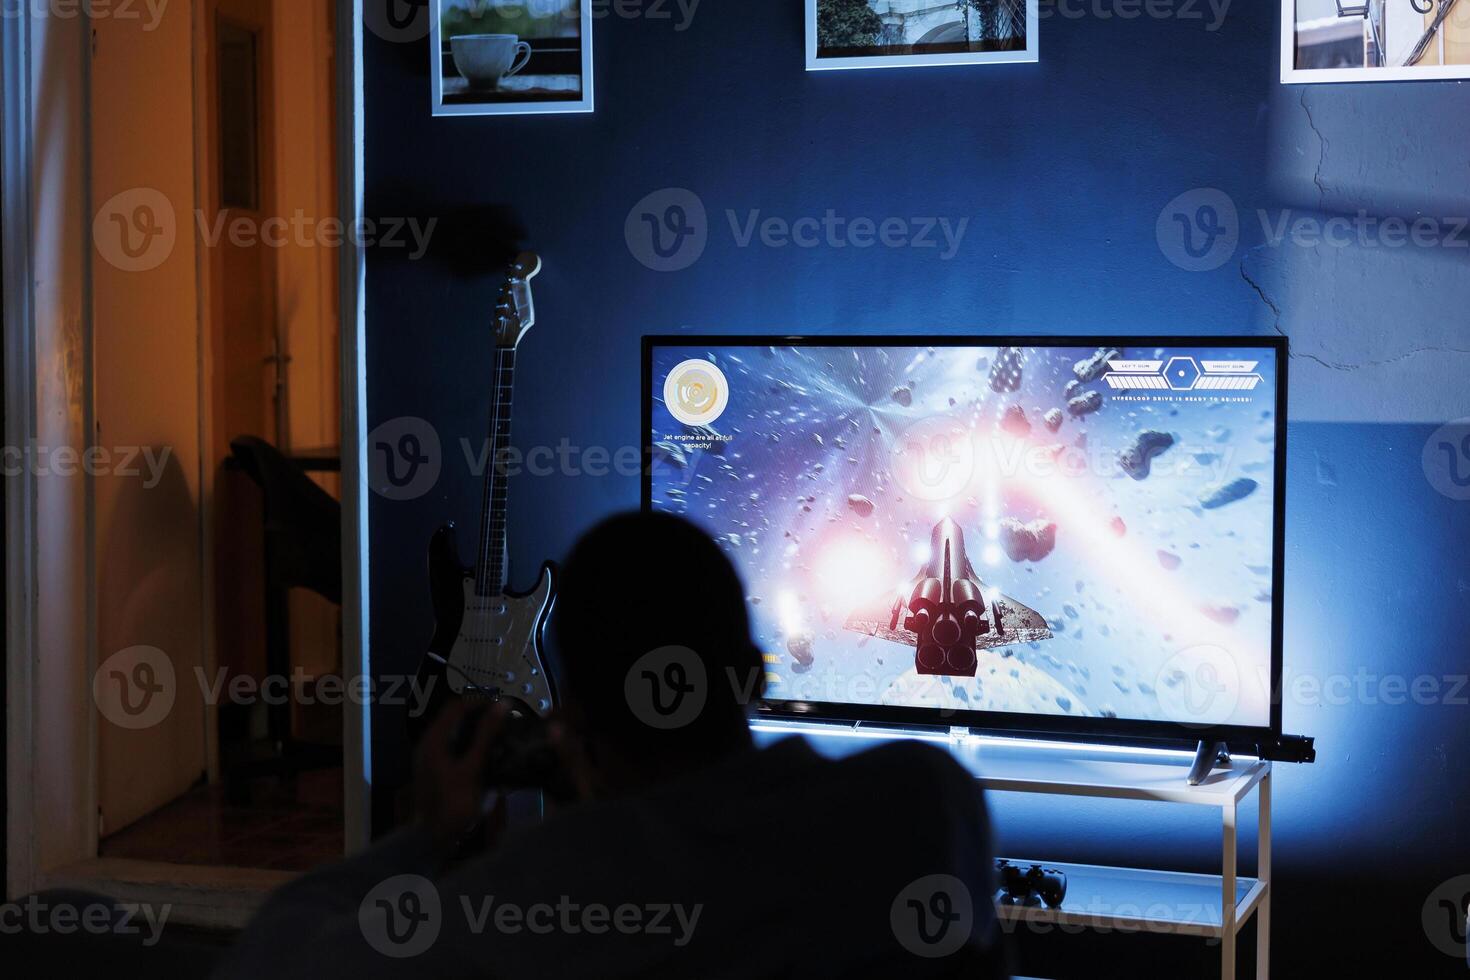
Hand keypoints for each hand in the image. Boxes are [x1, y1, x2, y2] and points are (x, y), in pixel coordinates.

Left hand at [413, 700, 506, 850]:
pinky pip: (455, 748)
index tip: (500, 704)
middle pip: (455, 718)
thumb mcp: (474, 768)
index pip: (456, 706)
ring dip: (477, 731)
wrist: (435, 839)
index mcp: (433, 740)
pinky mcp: (437, 770)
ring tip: (499, 735)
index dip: (479, 700)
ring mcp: (431, 758)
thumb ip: (486, 735)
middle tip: (503, 719)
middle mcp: (428, 745)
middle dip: (480, 715)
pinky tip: (487, 755)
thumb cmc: (453, 804)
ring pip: (456, 733)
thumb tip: (501, 706)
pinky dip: (472, 746)